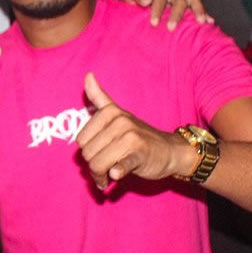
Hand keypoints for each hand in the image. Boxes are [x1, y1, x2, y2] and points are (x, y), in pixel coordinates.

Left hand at [75, 72, 192, 188]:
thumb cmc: (138, 135)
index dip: (87, 152)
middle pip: (88, 154)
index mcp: (110, 112)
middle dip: (93, 167)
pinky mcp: (140, 154)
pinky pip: (120, 166)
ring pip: (98, 164)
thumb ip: (100, 98)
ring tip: (108, 177)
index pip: (81, 140)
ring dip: (101, 176)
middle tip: (103, 170)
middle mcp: (120, 122)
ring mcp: (130, 138)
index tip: (97, 156)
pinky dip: (116, 172)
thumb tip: (88, 75)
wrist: (170, 150)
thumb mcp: (118, 114)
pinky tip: (117, 174)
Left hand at [110, 0, 212, 29]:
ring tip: (201, 23)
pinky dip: (204, 13)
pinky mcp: (186, 1)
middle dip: (176, 14)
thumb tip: (146, 1)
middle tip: (171, 28)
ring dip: (197, 11)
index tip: (154, 23)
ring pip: (193, 0)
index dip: (158, 9)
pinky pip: (196, 6)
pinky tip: (210, 22)